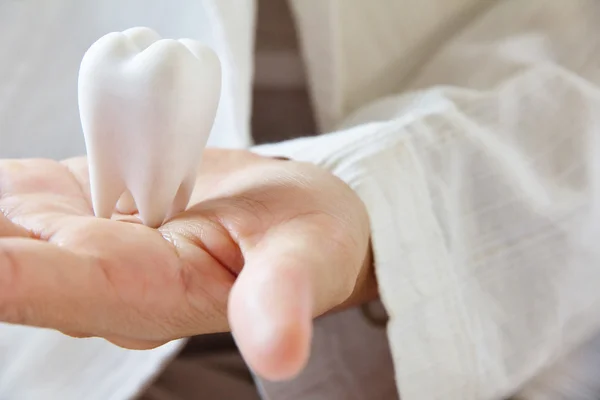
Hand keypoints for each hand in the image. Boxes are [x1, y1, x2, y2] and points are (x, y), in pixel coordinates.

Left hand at [0, 149, 374, 379]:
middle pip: (5, 261)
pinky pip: (12, 195)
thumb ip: (280, 299)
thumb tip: (279, 355)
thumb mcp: (306, 261)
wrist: (293, 216)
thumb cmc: (308, 241)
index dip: (8, 278)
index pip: (59, 288)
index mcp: (152, 295)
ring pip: (1, 226)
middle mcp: (103, 276)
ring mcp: (85, 236)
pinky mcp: (82, 203)